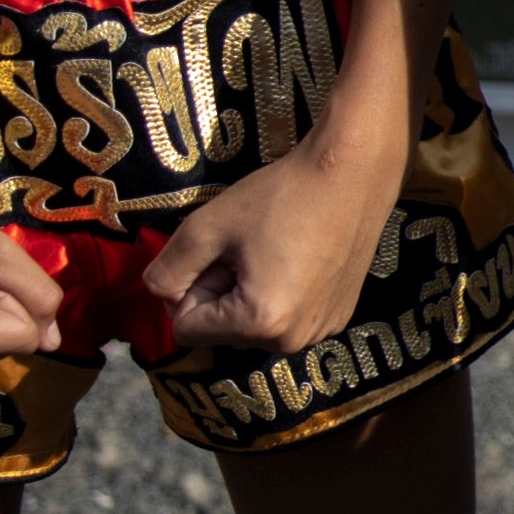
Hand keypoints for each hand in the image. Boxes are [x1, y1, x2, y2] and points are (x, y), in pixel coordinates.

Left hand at [143, 134, 411, 357]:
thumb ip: (167, 269)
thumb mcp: (206, 227)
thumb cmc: (280, 196)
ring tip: (273, 251)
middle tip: (245, 248)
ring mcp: (322, 331)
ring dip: (249, 294)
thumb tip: (160, 293)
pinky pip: (287, 318)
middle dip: (220, 294)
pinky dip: (280, 294)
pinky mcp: (339, 317)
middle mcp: (294, 340)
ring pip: (254, 326)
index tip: (218, 253)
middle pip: (222, 331)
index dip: (189, 289)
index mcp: (260, 321)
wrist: (353, 173)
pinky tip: (298, 257)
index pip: (186, 329)